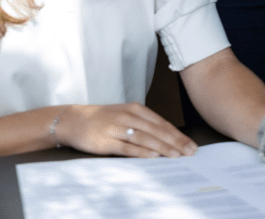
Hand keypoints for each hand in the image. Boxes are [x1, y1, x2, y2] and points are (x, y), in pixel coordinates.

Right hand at [56, 103, 197, 158]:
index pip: (162, 123)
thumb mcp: (125, 115)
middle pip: (157, 130)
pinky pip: (127, 147)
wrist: (74, 119)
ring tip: (177, 155)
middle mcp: (128, 116)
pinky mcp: (107, 140)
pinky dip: (141, 152)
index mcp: (135, 109)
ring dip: (163, 147)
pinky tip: (153, 156)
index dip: (177, 134)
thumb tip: (165, 138)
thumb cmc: (102, 119)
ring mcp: (118, 128)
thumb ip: (143, 124)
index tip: (190, 144)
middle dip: (176, 142)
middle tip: (190, 152)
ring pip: (145, 138)